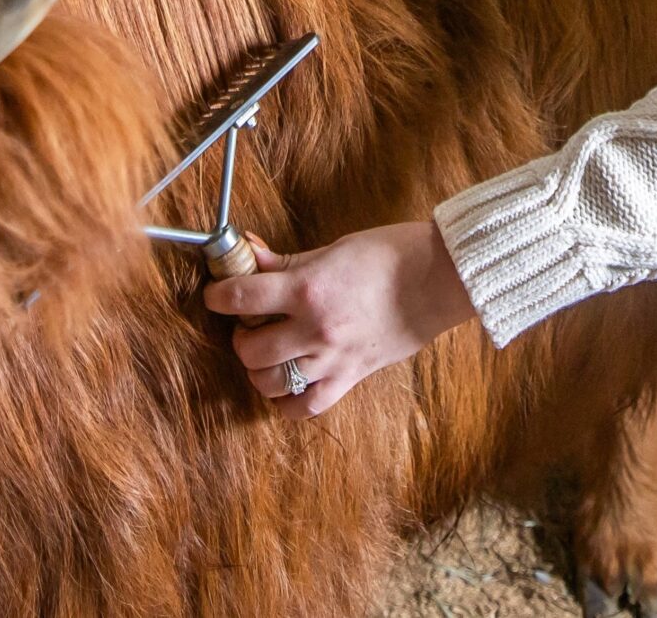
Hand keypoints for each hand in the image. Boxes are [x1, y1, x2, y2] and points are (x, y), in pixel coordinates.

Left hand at [203, 219, 476, 417]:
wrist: (440, 280)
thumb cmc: (390, 255)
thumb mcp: (332, 249)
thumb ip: (286, 261)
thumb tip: (247, 252)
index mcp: (308, 289)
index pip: (241, 297)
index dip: (218, 296)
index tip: (216, 294)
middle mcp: (315, 329)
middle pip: (249, 349)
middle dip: (240, 336)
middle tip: (251, 323)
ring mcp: (333, 359)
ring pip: (270, 383)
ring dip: (259, 369)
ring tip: (268, 352)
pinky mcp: (351, 377)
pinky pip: (306, 406)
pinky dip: (288, 402)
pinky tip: (287, 384)